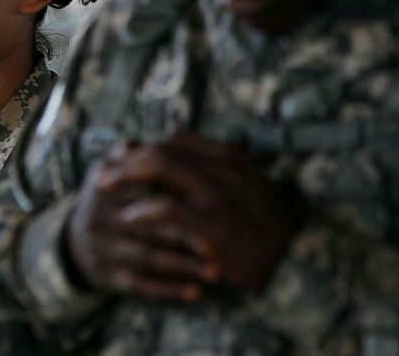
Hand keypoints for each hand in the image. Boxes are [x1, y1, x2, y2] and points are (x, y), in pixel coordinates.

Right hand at [65, 146, 216, 301]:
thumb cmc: (112, 199)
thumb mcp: (112, 172)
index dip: (174, 196)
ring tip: (216, 272)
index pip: (141, 189)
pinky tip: (196, 293)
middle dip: (185, 235)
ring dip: (184, 266)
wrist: (81, 241)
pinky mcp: (108, 276)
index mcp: (101, 187)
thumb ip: (136, 157)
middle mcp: (96, 218)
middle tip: (219, 245)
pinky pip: (141, 286)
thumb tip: (157, 139)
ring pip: (147, 258)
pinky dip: (170, 291)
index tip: (207, 204)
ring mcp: (102, 249)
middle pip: (146, 225)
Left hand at [98, 134, 301, 293]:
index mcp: (230, 159)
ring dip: (127, 174)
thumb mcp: (245, 184)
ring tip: (106, 186)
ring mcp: (221, 197)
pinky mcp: (214, 227)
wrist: (295, 263)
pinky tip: (129, 217)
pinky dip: (143, 209)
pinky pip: (168, 208)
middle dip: (127, 158)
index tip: (120, 160)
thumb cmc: (264, 225)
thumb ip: (210, 160)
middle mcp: (225, 170)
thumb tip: (172, 135)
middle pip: (164, 149)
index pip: (175, 142)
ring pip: (162, 166)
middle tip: (103, 172)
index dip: (142, 149)